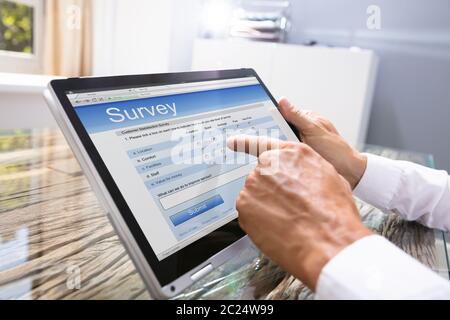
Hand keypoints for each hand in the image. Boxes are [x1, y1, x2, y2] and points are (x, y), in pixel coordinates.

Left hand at [227, 135, 371, 289]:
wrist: (326, 240)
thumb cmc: (333, 213)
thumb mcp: (329, 178)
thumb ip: (306, 170)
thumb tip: (301, 176)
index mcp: (291, 153)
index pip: (263, 144)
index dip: (246, 143)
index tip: (232, 142)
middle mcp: (269, 163)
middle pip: (262, 176)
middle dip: (271, 191)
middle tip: (288, 208)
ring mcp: (254, 183)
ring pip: (255, 194)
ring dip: (265, 206)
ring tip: (287, 219)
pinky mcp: (243, 203)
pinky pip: (248, 211)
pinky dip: (257, 220)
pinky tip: (277, 227)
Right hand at [278, 98, 366, 188]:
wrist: (349, 172)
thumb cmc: (336, 150)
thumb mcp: (314, 131)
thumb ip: (298, 117)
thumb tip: (283, 101)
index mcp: (306, 120)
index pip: (283, 114)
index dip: (270, 118)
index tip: (260, 124)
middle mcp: (302, 131)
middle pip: (279, 131)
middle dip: (274, 137)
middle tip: (271, 144)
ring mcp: (301, 144)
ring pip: (281, 145)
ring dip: (278, 150)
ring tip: (277, 155)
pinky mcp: (300, 157)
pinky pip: (286, 156)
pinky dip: (283, 159)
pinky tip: (282, 163)